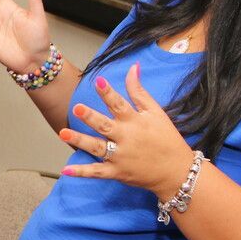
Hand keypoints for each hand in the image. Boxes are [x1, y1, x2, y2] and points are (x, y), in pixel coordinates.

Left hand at [58, 64, 195, 198]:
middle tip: (76, 108)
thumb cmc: (167, 138)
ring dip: (80, 141)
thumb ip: (139, 91)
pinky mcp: (117, 172)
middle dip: (91, 117)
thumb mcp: (156, 112)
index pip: (120, 104)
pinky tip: (66, 170)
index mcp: (135, 121)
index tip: (99, 81)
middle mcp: (126, 138)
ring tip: (63, 133)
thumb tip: (132, 67)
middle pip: (105, 126)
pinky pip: (97, 172)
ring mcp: (120, 157)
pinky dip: (82, 172)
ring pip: (97, 147)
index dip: (109, 93)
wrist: (177, 171)